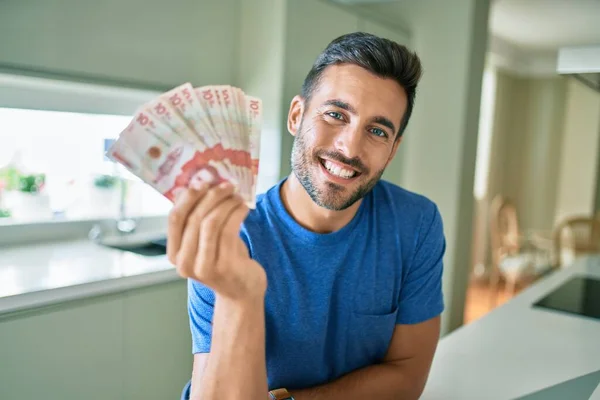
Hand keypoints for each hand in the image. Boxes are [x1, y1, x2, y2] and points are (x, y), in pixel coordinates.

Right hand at [167, 182, 266, 300]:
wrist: (242, 293)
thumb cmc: (224, 261)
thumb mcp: (205, 243)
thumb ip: (198, 221)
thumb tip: (201, 183)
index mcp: (175, 255)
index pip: (174, 219)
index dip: (187, 197)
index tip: (202, 180)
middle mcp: (185, 263)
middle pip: (193, 218)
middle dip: (210, 196)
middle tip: (226, 184)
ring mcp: (204, 267)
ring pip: (211, 222)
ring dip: (226, 203)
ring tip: (237, 195)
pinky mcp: (225, 267)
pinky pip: (229, 230)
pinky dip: (237, 213)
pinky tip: (244, 207)